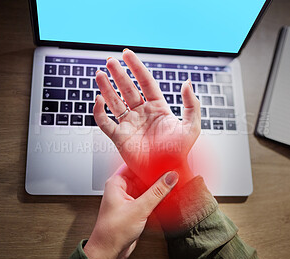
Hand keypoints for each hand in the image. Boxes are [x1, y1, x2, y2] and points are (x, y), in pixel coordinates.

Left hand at [83, 165, 178, 258]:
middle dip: (156, 174)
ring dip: (158, 186)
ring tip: (173, 181)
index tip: (162, 157)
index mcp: (117, 183)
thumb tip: (169, 178)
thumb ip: (156, 192)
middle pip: (142, 175)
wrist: (109, 252)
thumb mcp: (138, 209)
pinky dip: (157, 197)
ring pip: (147, 187)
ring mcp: (129, 199)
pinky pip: (148, 198)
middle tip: (171, 170)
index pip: (134, 164)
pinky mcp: (135, 209)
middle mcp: (122, 189)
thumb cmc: (111, 232)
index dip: (148, 160)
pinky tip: (168, 195)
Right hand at [94, 49, 200, 186]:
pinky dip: (99, 112)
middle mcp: (142, 114)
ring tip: (99, 74)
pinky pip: (105, 122)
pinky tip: (98, 100)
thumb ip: (191, 105)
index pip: (146, 82)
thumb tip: (186, 83)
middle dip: (119, 74)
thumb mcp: (191, 127)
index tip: (127, 54)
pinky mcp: (120, 138)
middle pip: (128, 89)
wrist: (168, 172)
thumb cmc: (180, 153)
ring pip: (115, 102)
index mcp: (158, 108)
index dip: (136, 67)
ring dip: (107, 88)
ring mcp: (130, 124)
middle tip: (110, 61)